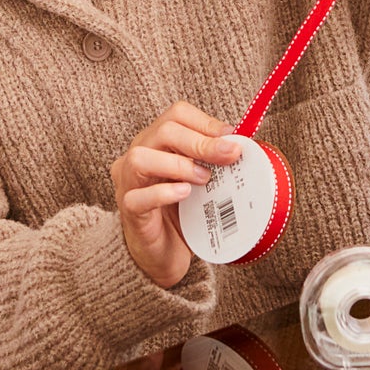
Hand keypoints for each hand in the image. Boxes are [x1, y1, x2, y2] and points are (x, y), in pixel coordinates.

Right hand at [111, 102, 239, 286]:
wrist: (163, 254)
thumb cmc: (181, 214)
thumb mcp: (201, 182)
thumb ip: (214, 163)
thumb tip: (240, 147)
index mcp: (156, 143)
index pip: (176, 116)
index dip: (206, 123)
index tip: (232, 138)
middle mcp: (137, 156)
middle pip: (163, 131)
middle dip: (201, 142)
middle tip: (229, 155)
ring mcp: (128, 183)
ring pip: (141, 158)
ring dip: (178, 164)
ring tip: (203, 178)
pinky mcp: (129, 210)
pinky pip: (138, 197)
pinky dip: (163, 192)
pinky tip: (184, 194)